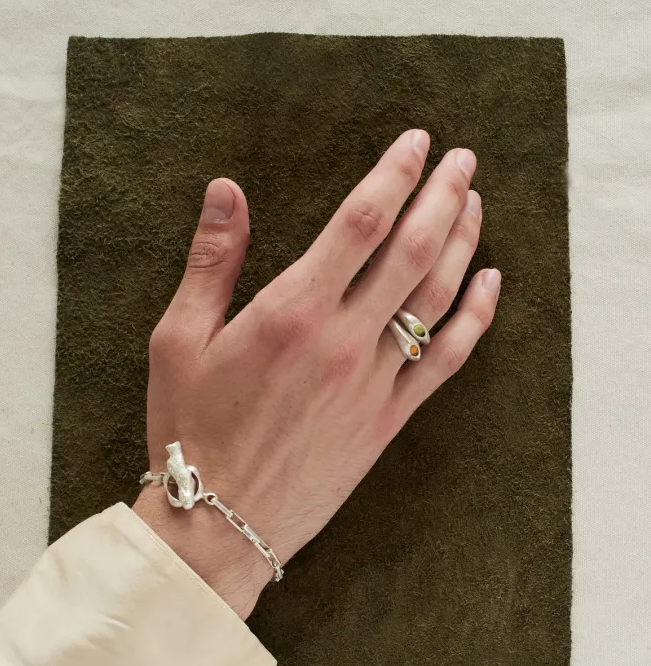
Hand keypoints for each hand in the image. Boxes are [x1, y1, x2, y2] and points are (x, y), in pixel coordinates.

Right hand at [133, 130, 499, 618]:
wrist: (219, 523)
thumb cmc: (191, 429)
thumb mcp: (178, 338)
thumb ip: (211, 261)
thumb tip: (225, 190)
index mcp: (292, 312)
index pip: (362, 222)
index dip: (395, 174)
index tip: (417, 143)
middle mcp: (344, 341)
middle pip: (414, 249)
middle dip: (444, 195)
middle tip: (462, 160)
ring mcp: (374, 383)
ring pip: (437, 298)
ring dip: (463, 244)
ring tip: (475, 204)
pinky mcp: (388, 420)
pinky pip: (446, 360)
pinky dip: (474, 317)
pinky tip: (488, 284)